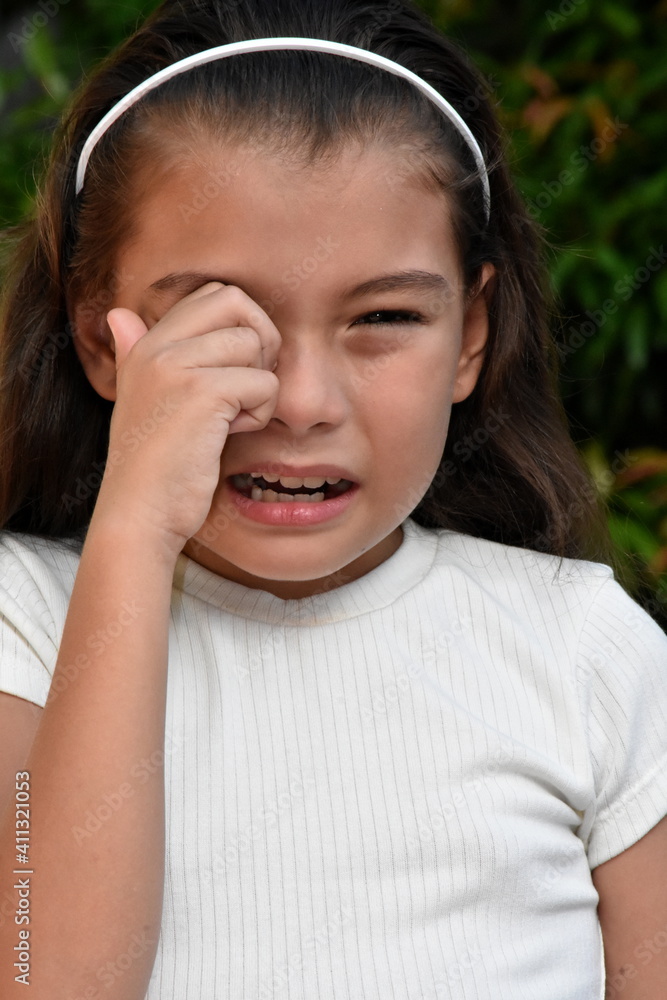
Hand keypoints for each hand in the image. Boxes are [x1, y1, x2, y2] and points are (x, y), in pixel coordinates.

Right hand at [92, 282, 280, 558]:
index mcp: (145, 345)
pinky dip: (260, 414)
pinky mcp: (202, 392)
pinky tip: (228, 436)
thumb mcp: (139, 402)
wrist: (139, 516)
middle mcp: (157, 346)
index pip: (214, 295)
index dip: (242, 328)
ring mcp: (177, 365)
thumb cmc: (151, 468)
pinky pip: (264, 383)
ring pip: (255, 344)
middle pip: (236, 300)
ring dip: (258, 387)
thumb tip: (119, 315)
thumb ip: (134, 354)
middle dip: (259, 340)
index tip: (234, 374)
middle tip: (246, 388)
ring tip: (229, 421)